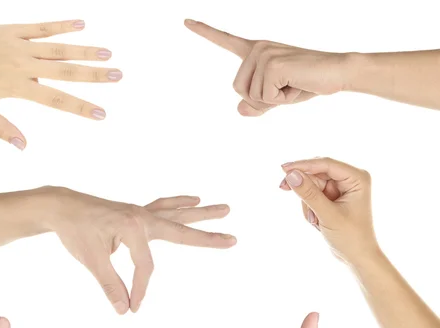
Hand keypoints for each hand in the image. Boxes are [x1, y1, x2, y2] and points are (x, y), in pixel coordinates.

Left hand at [0, 20, 120, 148]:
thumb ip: (4, 129)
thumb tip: (24, 147)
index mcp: (18, 87)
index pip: (57, 99)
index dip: (81, 106)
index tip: (102, 113)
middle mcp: (22, 65)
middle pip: (65, 71)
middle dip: (93, 75)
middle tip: (117, 75)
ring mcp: (18, 45)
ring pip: (57, 48)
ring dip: (84, 50)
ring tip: (108, 53)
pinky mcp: (12, 30)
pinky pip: (40, 27)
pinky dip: (61, 25)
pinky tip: (81, 24)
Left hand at [44, 188, 235, 313]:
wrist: (60, 206)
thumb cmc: (75, 230)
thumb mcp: (91, 260)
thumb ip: (110, 285)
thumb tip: (124, 309)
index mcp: (133, 227)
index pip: (146, 266)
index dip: (140, 289)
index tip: (133, 308)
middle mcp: (141, 217)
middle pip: (181, 229)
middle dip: (207, 238)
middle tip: (233, 239)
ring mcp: (140, 212)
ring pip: (177, 213)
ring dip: (201, 213)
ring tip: (224, 209)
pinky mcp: (136, 212)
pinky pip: (163, 207)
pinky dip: (178, 203)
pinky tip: (193, 198)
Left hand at [185, 19, 350, 115]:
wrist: (336, 73)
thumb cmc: (306, 84)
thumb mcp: (276, 98)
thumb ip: (256, 105)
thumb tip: (238, 111)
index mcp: (255, 51)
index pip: (225, 41)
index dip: (205, 32)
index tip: (185, 21)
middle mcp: (257, 49)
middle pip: (238, 90)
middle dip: (261, 100)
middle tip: (285, 88)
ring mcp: (264, 54)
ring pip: (251, 96)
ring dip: (273, 100)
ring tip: (292, 85)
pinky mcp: (273, 64)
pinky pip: (265, 98)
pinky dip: (282, 100)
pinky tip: (296, 85)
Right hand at [279, 157, 377, 265]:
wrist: (357, 257)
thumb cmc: (350, 237)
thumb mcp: (327, 215)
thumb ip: (309, 194)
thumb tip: (291, 175)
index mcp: (357, 178)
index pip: (325, 164)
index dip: (303, 165)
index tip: (283, 169)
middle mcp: (350, 179)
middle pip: (317, 174)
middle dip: (304, 188)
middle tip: (283, 189)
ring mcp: (342, 189)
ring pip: (312, 185)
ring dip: (307, 203)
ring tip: (315, 221)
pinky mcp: (334, 198)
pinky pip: (313, 195)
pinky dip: (309, 208)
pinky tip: (316, 221)